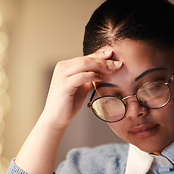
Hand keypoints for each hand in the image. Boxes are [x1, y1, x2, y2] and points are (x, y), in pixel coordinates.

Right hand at [16, 50, 121, 173]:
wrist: (56, 118)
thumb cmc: (68, 103)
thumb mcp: (81, 87)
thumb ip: (89, 78)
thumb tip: (103, 71)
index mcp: (65, 66)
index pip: (86, 57)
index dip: (100, 55)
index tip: (113, 55)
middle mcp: (62, 67)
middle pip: (87, 59)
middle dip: (104, 61)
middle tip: (118, 63)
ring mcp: (61, 75)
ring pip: (85, 65)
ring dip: (101, 66)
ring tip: (113, 69)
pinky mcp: (63, 85)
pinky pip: (81, 76)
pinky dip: (92, 76)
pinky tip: (101, 78)